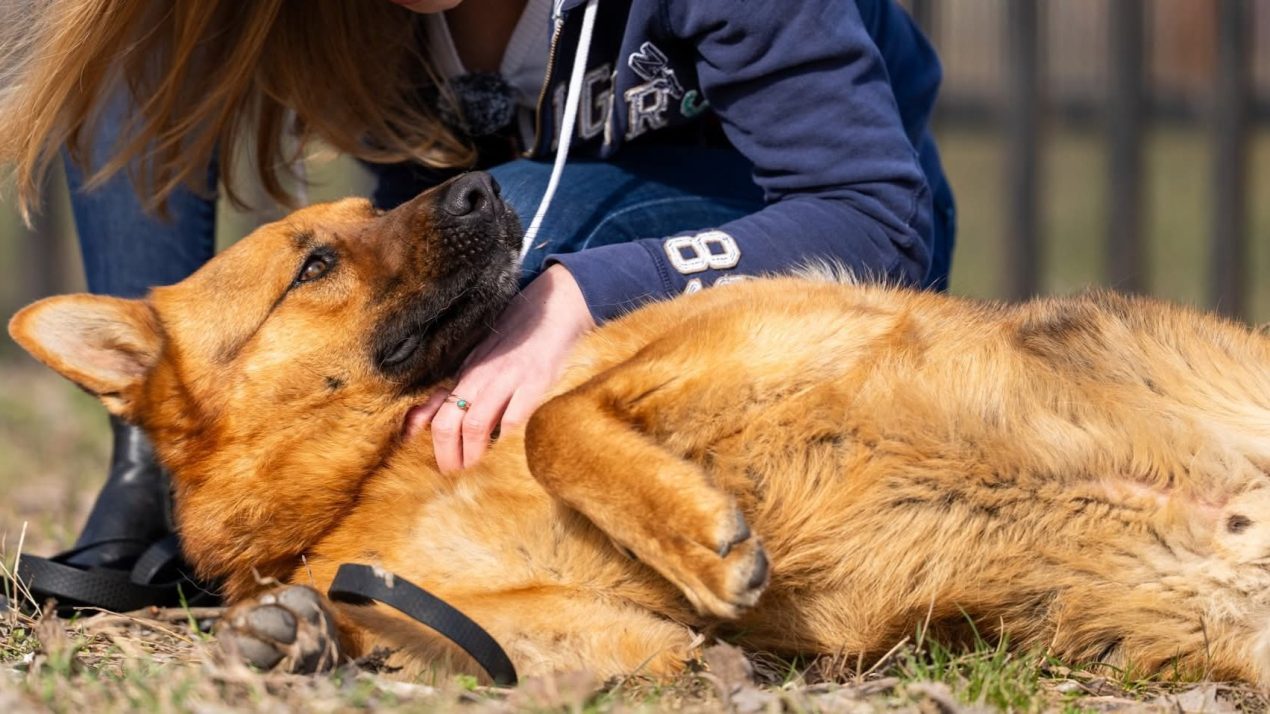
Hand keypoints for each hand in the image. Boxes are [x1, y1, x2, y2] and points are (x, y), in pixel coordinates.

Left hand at [405, 264, 594, 472]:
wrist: (553, 308)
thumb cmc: (519, 336)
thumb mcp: (484, 357)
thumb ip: (464, 384)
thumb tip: (433, 417)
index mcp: (466, 372)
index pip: (432, 406)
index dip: (421, 437)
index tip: (419, 460)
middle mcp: (480, 376)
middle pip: (448, 421)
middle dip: (446, 455)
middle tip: (453, 475)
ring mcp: (507, 379)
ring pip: (475, 423)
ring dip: (472, 455)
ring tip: (476, 473)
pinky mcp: (536, 382)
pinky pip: (514, 418)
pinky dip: (507, 444)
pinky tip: (508, 457)